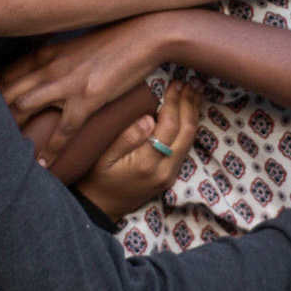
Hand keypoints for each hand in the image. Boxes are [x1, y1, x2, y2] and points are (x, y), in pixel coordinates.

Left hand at [1, 15, 179, 165]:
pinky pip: (62, 129)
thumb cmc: (112, 41)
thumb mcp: (75, 45)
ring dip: (11, 131)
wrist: (145, 36)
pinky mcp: (87, 98)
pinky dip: (50, 150)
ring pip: (24, 108)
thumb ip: (55, 58)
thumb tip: (43, 71)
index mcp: (44, 52)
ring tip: (3, 152)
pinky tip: (43, 165)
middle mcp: (48, 67)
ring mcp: (66, 83)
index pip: (5, 75)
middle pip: (7, 92)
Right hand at [76, 82, 201, 221]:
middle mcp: (164, 170)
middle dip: (189, 105)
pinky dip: (189, 127)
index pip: (169, 126)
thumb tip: (149, 118)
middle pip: (186, 132)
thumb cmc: (96, 179)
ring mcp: (170, 175)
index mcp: (147, 162)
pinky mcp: (170, 177)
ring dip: (193, 114)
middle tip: (190, 83)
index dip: (174, 102)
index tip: (175, 83)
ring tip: (194, 93)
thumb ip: (126, 138)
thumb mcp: (103, 157)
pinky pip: (185, 148)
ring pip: (190, 140)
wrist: (100, 208)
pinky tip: (188, 113)